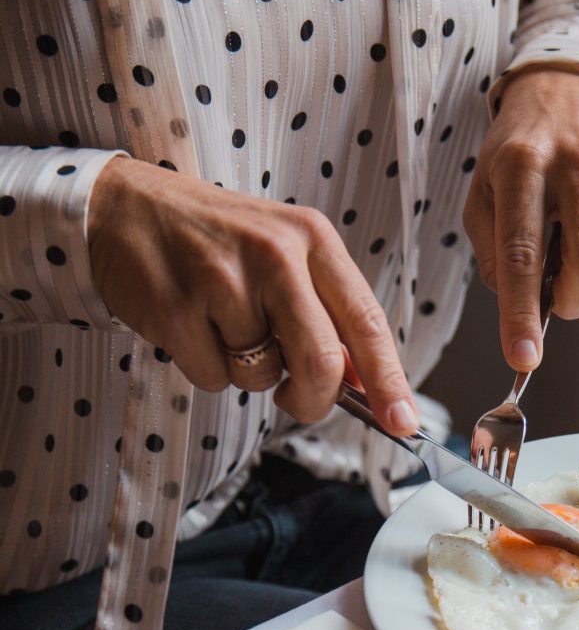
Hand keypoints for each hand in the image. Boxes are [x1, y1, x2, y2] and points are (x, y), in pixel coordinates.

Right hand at [87, 157, 417, 431]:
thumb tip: (365, 383)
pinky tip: (192, 326)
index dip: (389, 379)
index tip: (402, 421)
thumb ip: (328, 312)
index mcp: (313, 239)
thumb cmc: (218, 240)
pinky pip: (212, 378)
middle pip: (321, 362)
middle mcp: (275, 254)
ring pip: (262, 377)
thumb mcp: (285, 253)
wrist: (125, 208)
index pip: (366, 321)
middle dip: (315, 400)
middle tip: (299, 401)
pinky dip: (207, 368)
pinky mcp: (175, 306)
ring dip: (250, 374)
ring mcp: (222, 279)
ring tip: (225, 326)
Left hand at [462, 68, 578, 370]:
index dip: (521, 313)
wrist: (567, 85)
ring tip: (571, 234)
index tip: (523, 358)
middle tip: (558, 299)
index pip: (521, 254)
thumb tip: (520, 301)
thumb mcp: (483, 189)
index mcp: (520, 165)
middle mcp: (575, 161)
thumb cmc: (517, 149)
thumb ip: (492, 250)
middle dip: (573, 301)